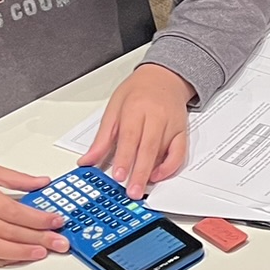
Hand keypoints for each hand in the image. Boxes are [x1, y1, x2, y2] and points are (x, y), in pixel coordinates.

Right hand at [0, 157, 68, 268]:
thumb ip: (12, 178)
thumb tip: (41, 182)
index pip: (13, 209)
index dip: (37, 218)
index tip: (57, 221)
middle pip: (7, 231)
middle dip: (38, 238)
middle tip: (60, 243)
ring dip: (20, 253)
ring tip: (41, 254)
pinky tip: (14, 260)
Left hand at [80, 62, 192, 197]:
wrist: (165, 77)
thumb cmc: (137, 92)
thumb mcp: (114, 108)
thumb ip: (103, 138)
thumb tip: (87, 160)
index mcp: (135, 108)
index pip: (130, 136)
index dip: (124, 157)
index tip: (118, 175)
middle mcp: (156, 116)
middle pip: (148, 147)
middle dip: (140, 172)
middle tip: (133, 191)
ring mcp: (171, 125)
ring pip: (165, 152)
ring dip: (153, 172)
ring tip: (143, 187)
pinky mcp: (182, 132)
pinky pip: (180, 153)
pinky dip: (171, 167)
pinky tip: (158, 175)